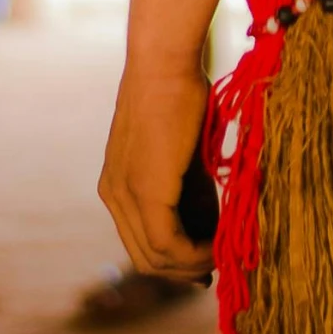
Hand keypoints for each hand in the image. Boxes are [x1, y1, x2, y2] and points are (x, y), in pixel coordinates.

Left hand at [100, 59, 215, 281]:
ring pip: (154, 258)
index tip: (203, 262)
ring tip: (218, 258)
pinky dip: (193, 254)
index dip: (172, 259)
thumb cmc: (181, 92)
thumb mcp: (183, 152)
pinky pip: (168, 244)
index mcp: (117, 185)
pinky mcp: (146, 193)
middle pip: (144, 258)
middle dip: (180, 271)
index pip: (140, 240)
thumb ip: (190, 190)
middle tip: (212, 270)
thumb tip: (210, 228)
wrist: (166, 62)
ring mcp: (126, 196)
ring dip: (189, 266)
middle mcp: (114, 195)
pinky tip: (215, 248)